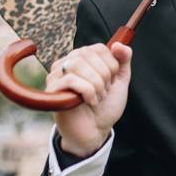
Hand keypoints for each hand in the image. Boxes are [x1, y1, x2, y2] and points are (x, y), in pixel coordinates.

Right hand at [49, 42, 132, 156]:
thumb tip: (119, 44)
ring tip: (98, 97)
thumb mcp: (120, 80)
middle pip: (87, 53)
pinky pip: (71, 80)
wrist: (95, 131)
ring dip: (96, 83)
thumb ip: (123, 60)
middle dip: (104, 74)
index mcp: (82, 58)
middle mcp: (66, 63)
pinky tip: (90, 102)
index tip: (112, 80)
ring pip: (77, 64)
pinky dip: (88, 91)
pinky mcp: (52, 90)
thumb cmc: (105, 106)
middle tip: (105, 91)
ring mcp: (56, 76)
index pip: (98, 48)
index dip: (111, 64)